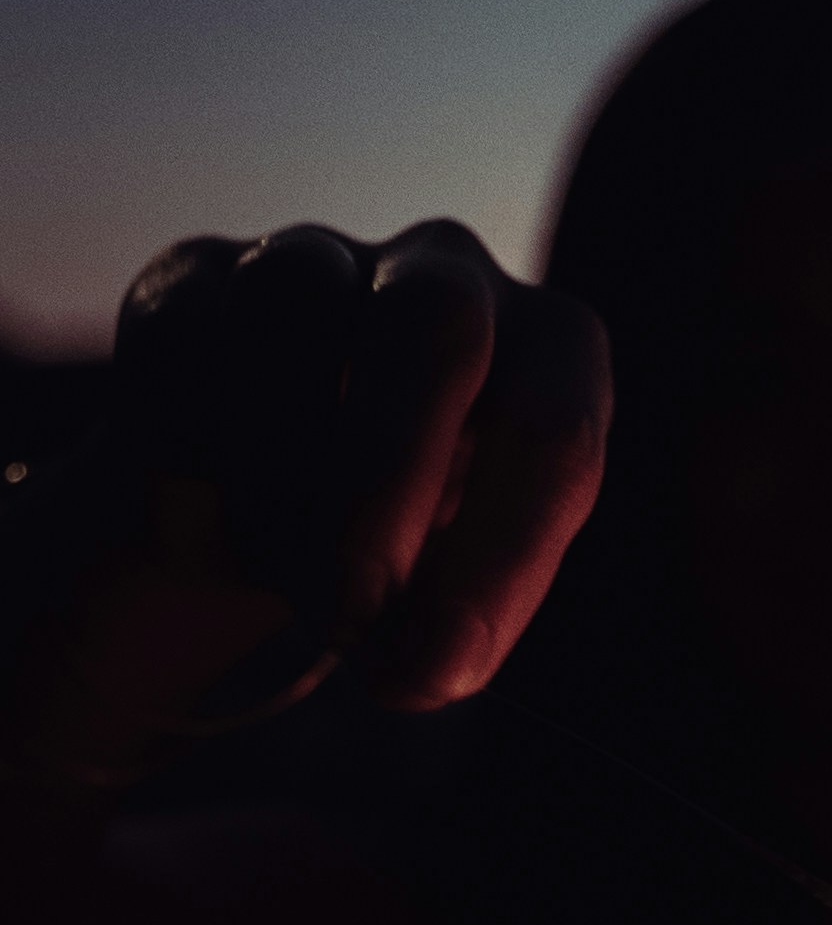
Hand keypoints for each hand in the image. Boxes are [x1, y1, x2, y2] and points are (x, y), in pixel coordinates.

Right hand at [111, 219, 608, 713]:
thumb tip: (421, 665)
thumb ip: (447, 630)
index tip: (444, 667)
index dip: (502, 556)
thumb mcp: (448, 598)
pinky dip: (191, 455)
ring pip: (292, 313)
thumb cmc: (404, 553)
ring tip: (286, 578)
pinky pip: (184, 340)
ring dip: (278, 477)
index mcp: (550, 354)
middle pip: (434, 326)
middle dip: (386, 482)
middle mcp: (450, 279)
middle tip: (353, 609)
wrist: (279, 508)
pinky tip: (208, 520)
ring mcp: (321, 257)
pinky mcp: (198, 272)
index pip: (554, 432)